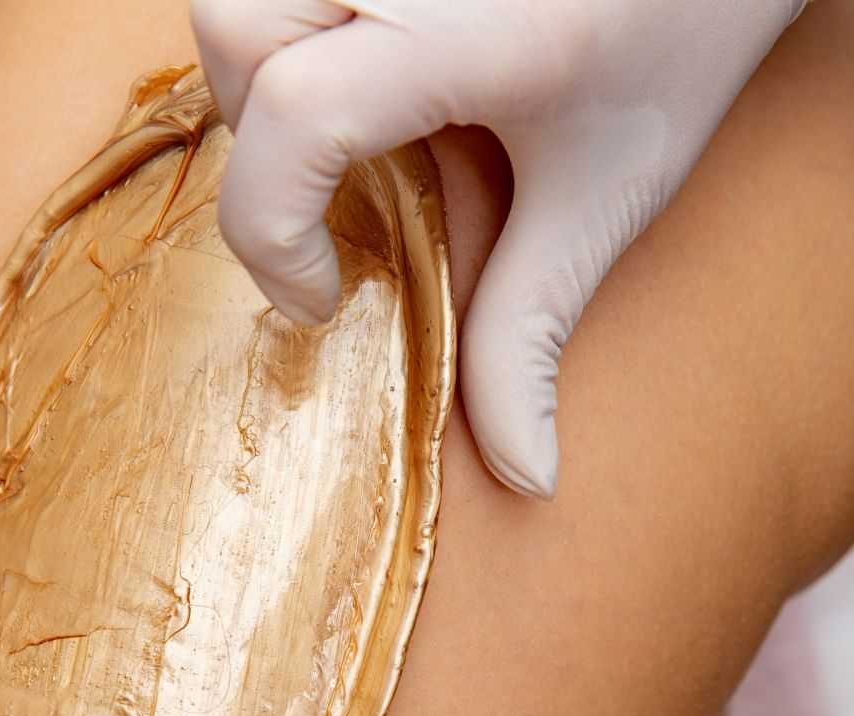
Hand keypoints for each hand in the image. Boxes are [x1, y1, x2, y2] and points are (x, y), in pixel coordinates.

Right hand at [189, 0, 809, 497]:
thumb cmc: (676, 47)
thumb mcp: (601, 201)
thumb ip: (532, 338)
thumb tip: (525, 474)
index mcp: (466, 26)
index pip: (298, 112)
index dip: (274, 228)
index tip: (324, 298)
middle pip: (235, 29)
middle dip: (251, 143)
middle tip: (321, 210)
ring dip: (255, 78)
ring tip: (329, 140)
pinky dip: (286, 32)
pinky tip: (348, 74)